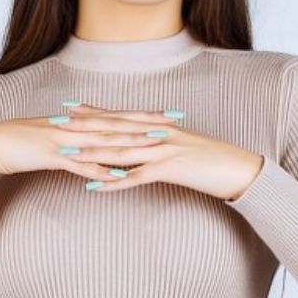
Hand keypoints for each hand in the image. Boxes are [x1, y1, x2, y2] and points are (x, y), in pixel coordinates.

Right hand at [0, 103, 180, 204]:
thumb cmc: (22, 145)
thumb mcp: (55, 141)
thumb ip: (78, 144)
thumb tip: (98, 151)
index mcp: (79, 123)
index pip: (119, 117)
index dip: (144, 115)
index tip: (169, 114)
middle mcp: (76, 127)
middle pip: (118, 125)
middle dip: (147, 124)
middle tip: (175, 122)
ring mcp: (65, 140)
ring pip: (104, 142)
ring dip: (130, 143)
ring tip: (155, 145)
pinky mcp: (52, 156)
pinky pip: (79, 164)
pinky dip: (98, 170)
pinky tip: (116, 175)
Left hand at [55, 104, 265, 200]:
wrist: (240, 168)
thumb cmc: (215, 162)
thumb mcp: (187, 149)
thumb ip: (165, 148)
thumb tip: (148, 151)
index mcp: (160, 128)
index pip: (122, 118)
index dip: (96, 113)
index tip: (72, 108)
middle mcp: (158, 135)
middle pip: (115, 129)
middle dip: (85, 127)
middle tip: (57, 123)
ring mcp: (163, 151)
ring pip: (120, 152)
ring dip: (92, 154)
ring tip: (66, 155)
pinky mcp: (170, 169)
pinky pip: (137, 177)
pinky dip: (114, 183)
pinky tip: (95, 189)